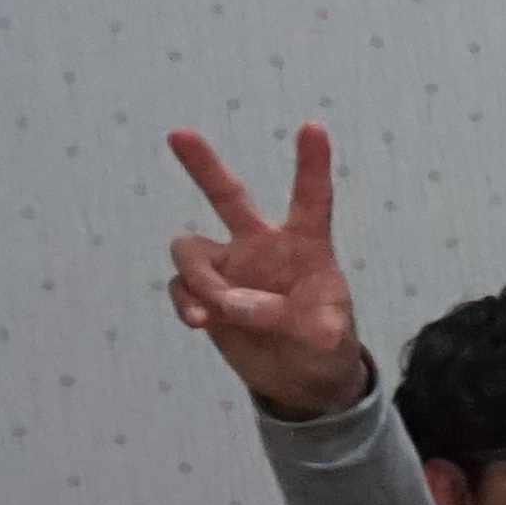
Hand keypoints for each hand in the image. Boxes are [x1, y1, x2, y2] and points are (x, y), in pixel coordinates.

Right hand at [163, 125, 370, 417]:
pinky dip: (186, 301)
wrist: (300, 378)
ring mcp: (229, 267)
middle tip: (178, 134)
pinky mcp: (204, 294)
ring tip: (221, 312)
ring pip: (191, 249)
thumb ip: (291, 320)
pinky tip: (199, 321)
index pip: (311, 198)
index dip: (312, 164)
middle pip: (228, 196)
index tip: (313, 126)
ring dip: (203, 280)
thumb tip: (239, 306)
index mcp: (306, 245)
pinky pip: (180, 286)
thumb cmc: (324, 345)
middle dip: (203, 165)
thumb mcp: (326, 337)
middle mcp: (262, 245)